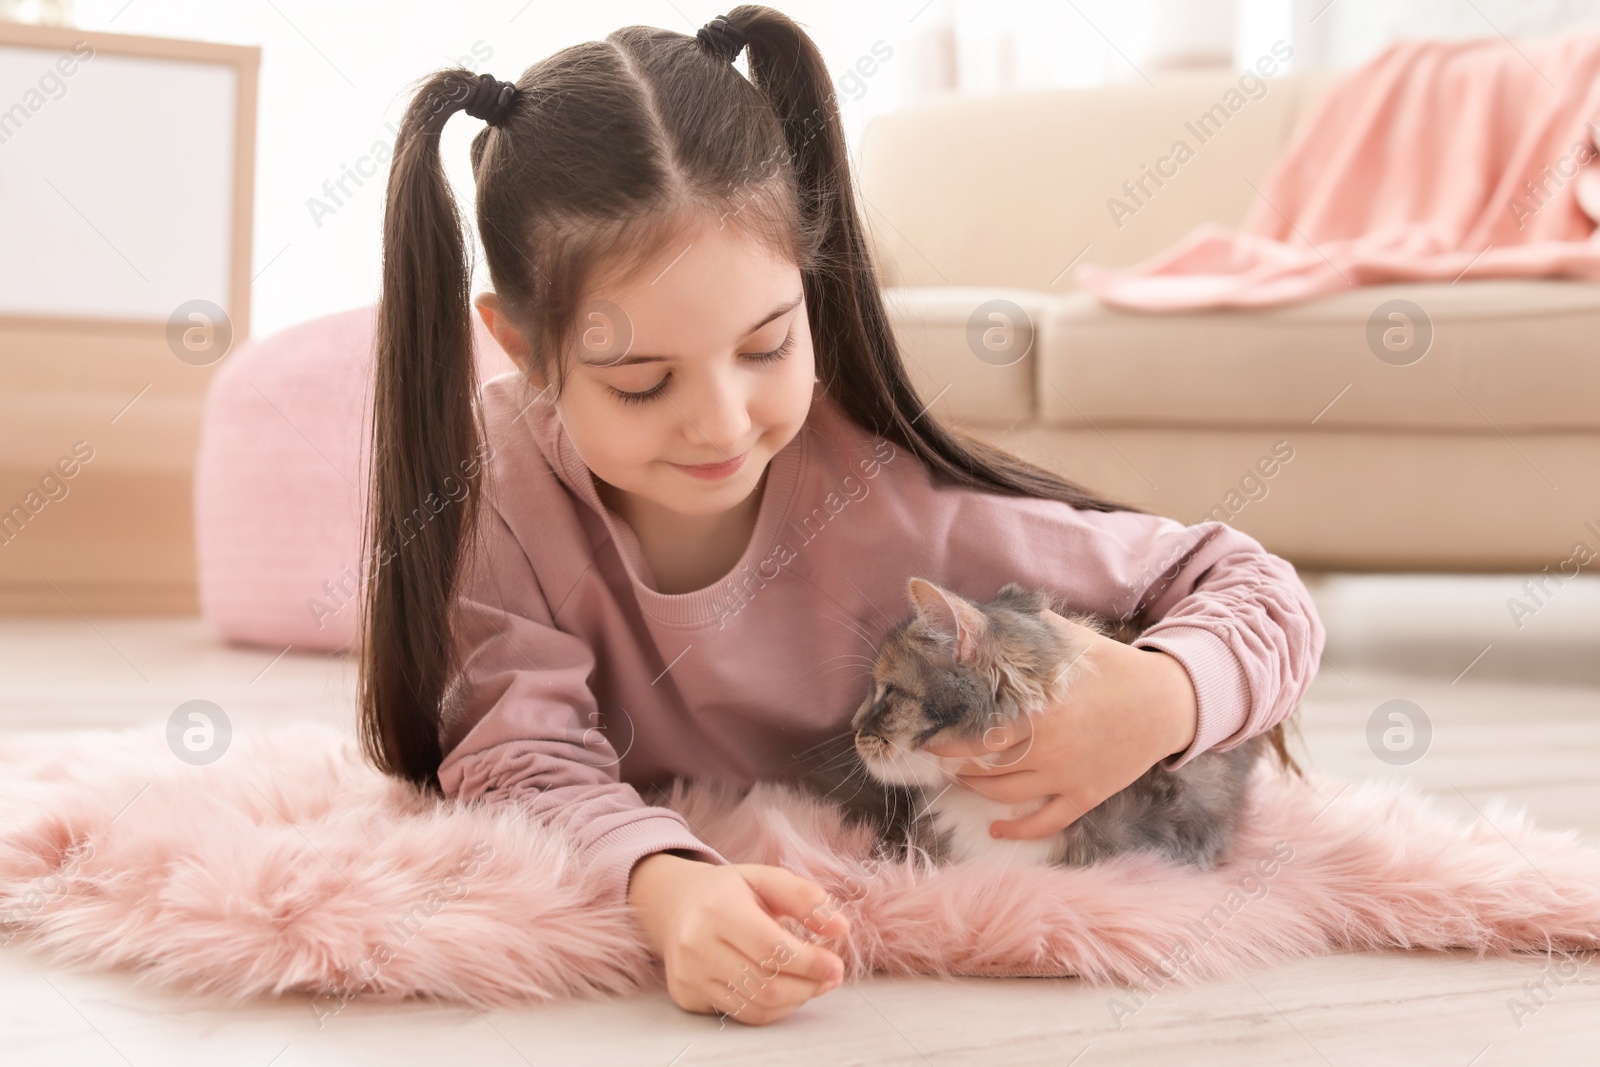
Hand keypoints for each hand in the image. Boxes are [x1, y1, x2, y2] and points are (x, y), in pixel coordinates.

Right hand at [626, 852, 850, 1026]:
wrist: (675, 904)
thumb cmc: (728, 891)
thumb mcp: (766, 879)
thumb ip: (805, 899)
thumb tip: (841, 928)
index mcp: (718, 909)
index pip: (771, 949)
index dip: (810, 963)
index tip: (837, 966)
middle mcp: (697, 945)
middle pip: (765, 983)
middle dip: (808, 985)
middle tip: (830, 977)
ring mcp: (689, 975)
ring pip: (755, 1006)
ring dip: (794, 1000)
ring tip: (813, 984)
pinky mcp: (687, 996)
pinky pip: (740, 1014)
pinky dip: (772, 1009)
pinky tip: (786, 991)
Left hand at [922, 610, 1198, 840]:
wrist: (1166, 703)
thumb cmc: (1112, 667)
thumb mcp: (1068, 640)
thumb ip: (1023, 631)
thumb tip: (976, 616)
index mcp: (1038, 711)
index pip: (975, 732)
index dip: (944, 739)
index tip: (924, 734)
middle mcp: (1047, 748)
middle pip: (984, 765)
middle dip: (952, 763)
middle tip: (935, 756)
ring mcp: (1066, 776)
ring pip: (1005, 794)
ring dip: (976, 788)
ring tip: (959, 777)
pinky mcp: (1085, 795)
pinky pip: (1046, 823)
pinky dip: (1018, 830)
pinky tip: (996, 830)